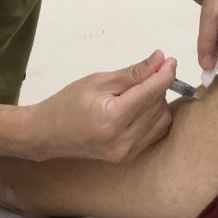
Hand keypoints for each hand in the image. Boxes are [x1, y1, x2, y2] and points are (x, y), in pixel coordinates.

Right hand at [30, 51, 175, 161]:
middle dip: (158, 86)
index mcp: (112, 118)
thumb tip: (161, 59)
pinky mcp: (128, 157)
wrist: (48, 134)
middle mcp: (123, 140)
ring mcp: (127, 152)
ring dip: (158, 102)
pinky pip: (155, 133)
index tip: (170, 60)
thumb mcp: (99, 81)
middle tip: (147, 73)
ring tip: (138, 92)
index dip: (164, 74)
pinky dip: (154, 117)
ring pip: (161, 121)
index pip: (150, 93)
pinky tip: (140, 108)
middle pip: (158, 106)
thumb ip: (133, 73)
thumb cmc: (69, 102)